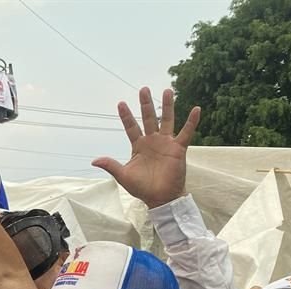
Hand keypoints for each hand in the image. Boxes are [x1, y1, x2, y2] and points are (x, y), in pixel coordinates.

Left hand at [92, 87, 200, 209]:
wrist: (160, 198)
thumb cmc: (142, 188)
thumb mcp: (123, 176)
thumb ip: (111, 165)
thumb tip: (94, 160)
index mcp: (138, 146)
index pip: (131, 127)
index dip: (126, 116)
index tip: (121, 103)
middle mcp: (152, 141)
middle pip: (149, 118)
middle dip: (146, 104)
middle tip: (144, 89)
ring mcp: (166, 143)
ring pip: (167, 120)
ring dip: (168, 106)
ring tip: (167, 90)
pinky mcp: (178, 149)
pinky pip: (186, 132)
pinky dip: (192, 121)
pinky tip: (196, 108)